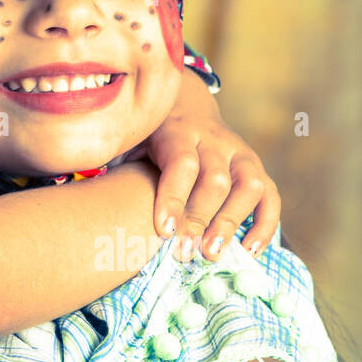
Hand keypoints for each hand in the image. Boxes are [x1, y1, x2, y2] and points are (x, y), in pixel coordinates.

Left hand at [129, 70, 280, 261]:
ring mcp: (238, 152)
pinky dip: (265, 224)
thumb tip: (92, 202)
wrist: (183, 106)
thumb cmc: (147, 138)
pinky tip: (250, 251)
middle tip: (185, 254)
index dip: (174, 197)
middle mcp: (212, 139)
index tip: (163, 231)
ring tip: (213, 255)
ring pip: (247, 185)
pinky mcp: (254, 166)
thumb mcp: (129, 141)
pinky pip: (269, 195)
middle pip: (214, 179)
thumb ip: (119, 166)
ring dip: (233, 222)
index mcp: (176, 131)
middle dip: (200, 219)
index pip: (181, 163)